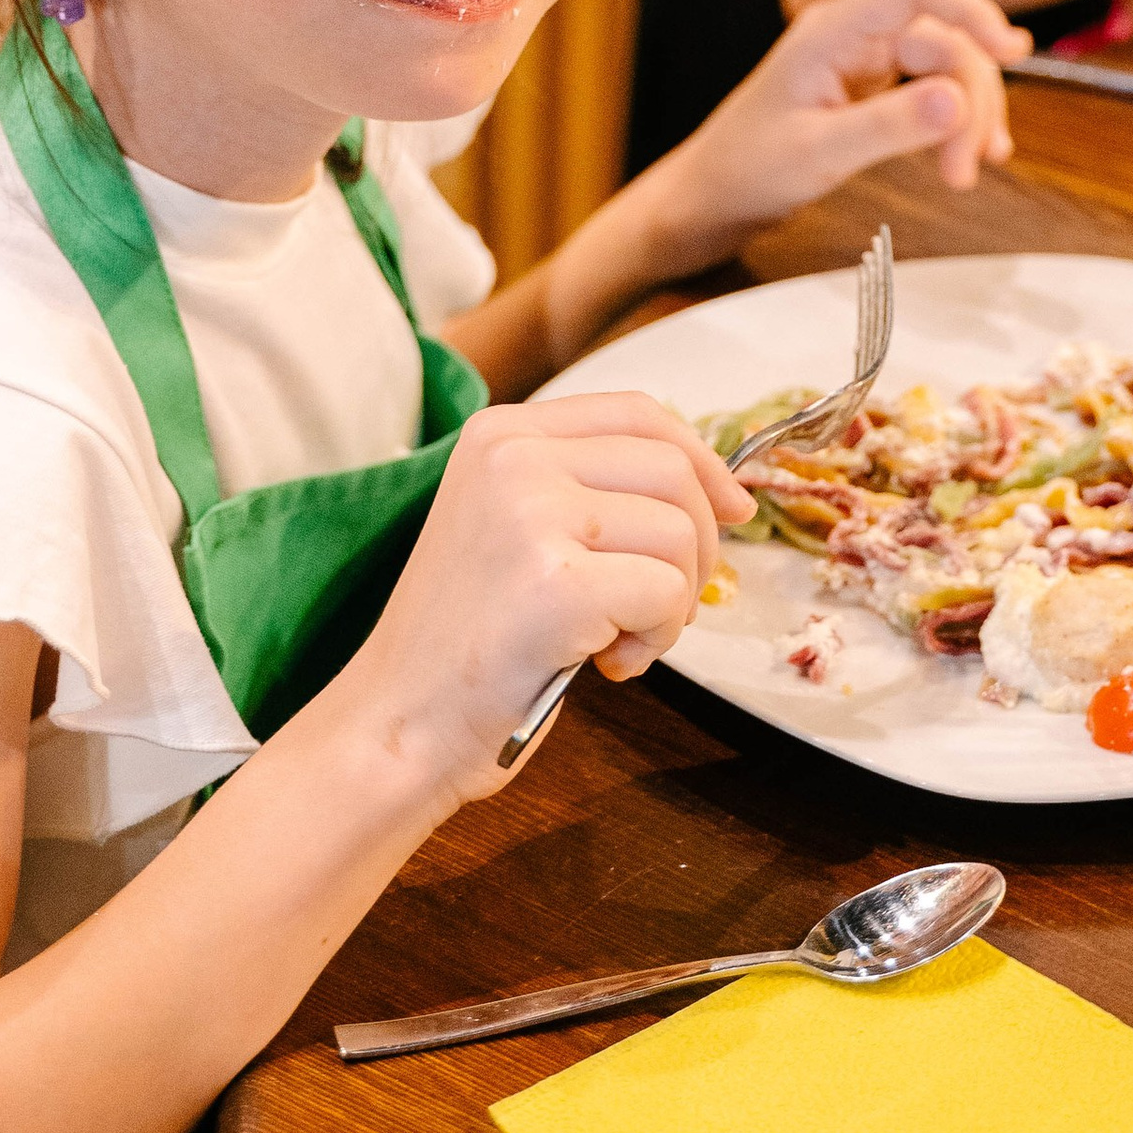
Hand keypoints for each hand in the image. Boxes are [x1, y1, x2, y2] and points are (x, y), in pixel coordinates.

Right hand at [341, 394, 752, 797]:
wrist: (399, 721)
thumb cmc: (466, 640)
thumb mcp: (515, 528)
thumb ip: (591, 491)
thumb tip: (719, 491)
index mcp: (501, 434)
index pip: (637, 412)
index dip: (702, 458)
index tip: (732, 507)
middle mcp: (514, 457)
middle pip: (673, 471)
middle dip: (698, 546)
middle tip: (660, 606)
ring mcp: (533, 514)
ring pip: (680, 534)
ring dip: (673, 603)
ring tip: (616, 640)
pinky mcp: (558, 582)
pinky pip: (668, 594)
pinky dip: (656, 640)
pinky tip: (604, 663)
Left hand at [639, 0, 1030, 270]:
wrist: (712, 199)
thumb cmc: (748, 170)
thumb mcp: (818, 153)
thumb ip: (888, 126)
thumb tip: (958, 100)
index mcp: (830, 32)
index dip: (971, 10)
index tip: (1012, 51)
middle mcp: (851, 36)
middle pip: (943, 38)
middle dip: (969, 99)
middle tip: (967, 167)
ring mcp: (863, 62)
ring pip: (945, 68)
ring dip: (967, 116)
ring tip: (964, 174)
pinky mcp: (872, 90)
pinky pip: (930, 91)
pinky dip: (954, 121)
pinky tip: (970, 154)